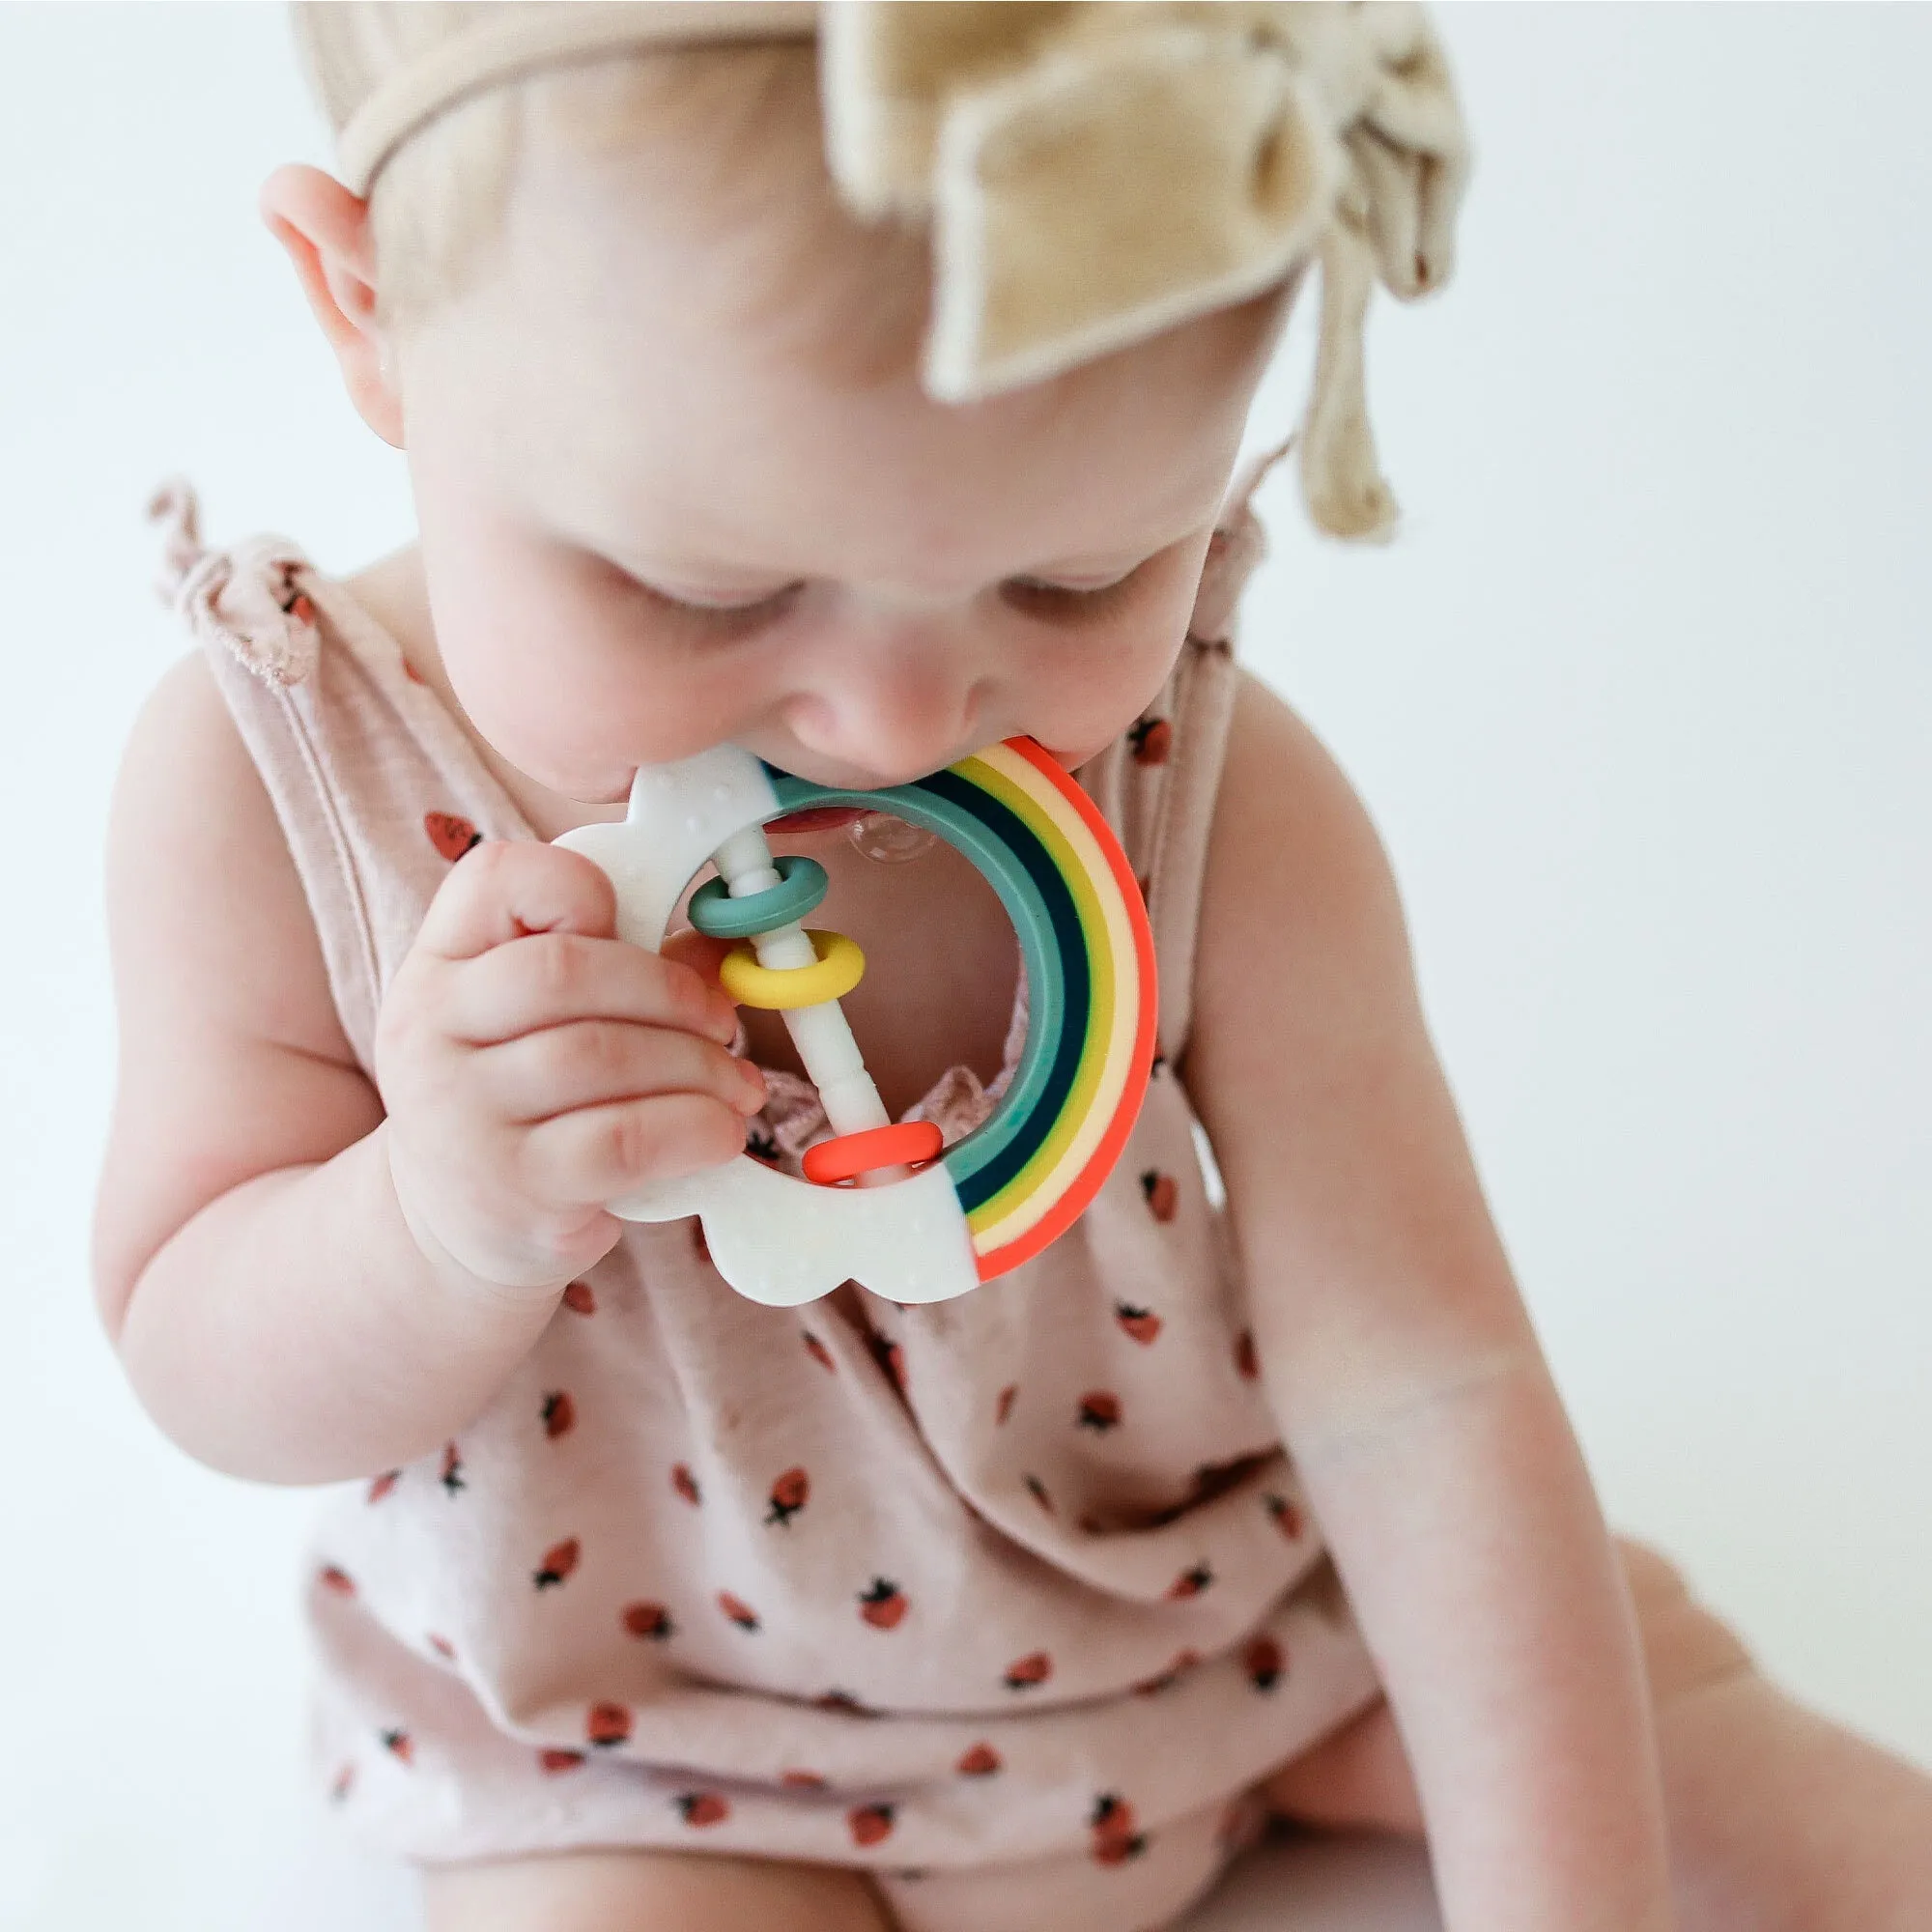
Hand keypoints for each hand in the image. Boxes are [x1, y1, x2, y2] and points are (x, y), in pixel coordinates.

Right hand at [374, 839, 765, 1291]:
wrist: (451, 1227)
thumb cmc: (518, 1101)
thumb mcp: (535, 1022)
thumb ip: (618, 967)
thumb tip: (722, 952)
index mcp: (439, 964)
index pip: (495, 877)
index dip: (580, 887)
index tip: (634, 926)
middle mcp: (430, 1030)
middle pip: (566, 972)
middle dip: (671, 992)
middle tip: (721, 1024)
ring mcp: (462, 1113)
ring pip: (603, 1056)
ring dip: (699, 1066)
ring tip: (736, 1087)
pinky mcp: (513, 1189)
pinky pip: (623, 1139)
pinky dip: (693, 1128)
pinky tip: (718, 1133)